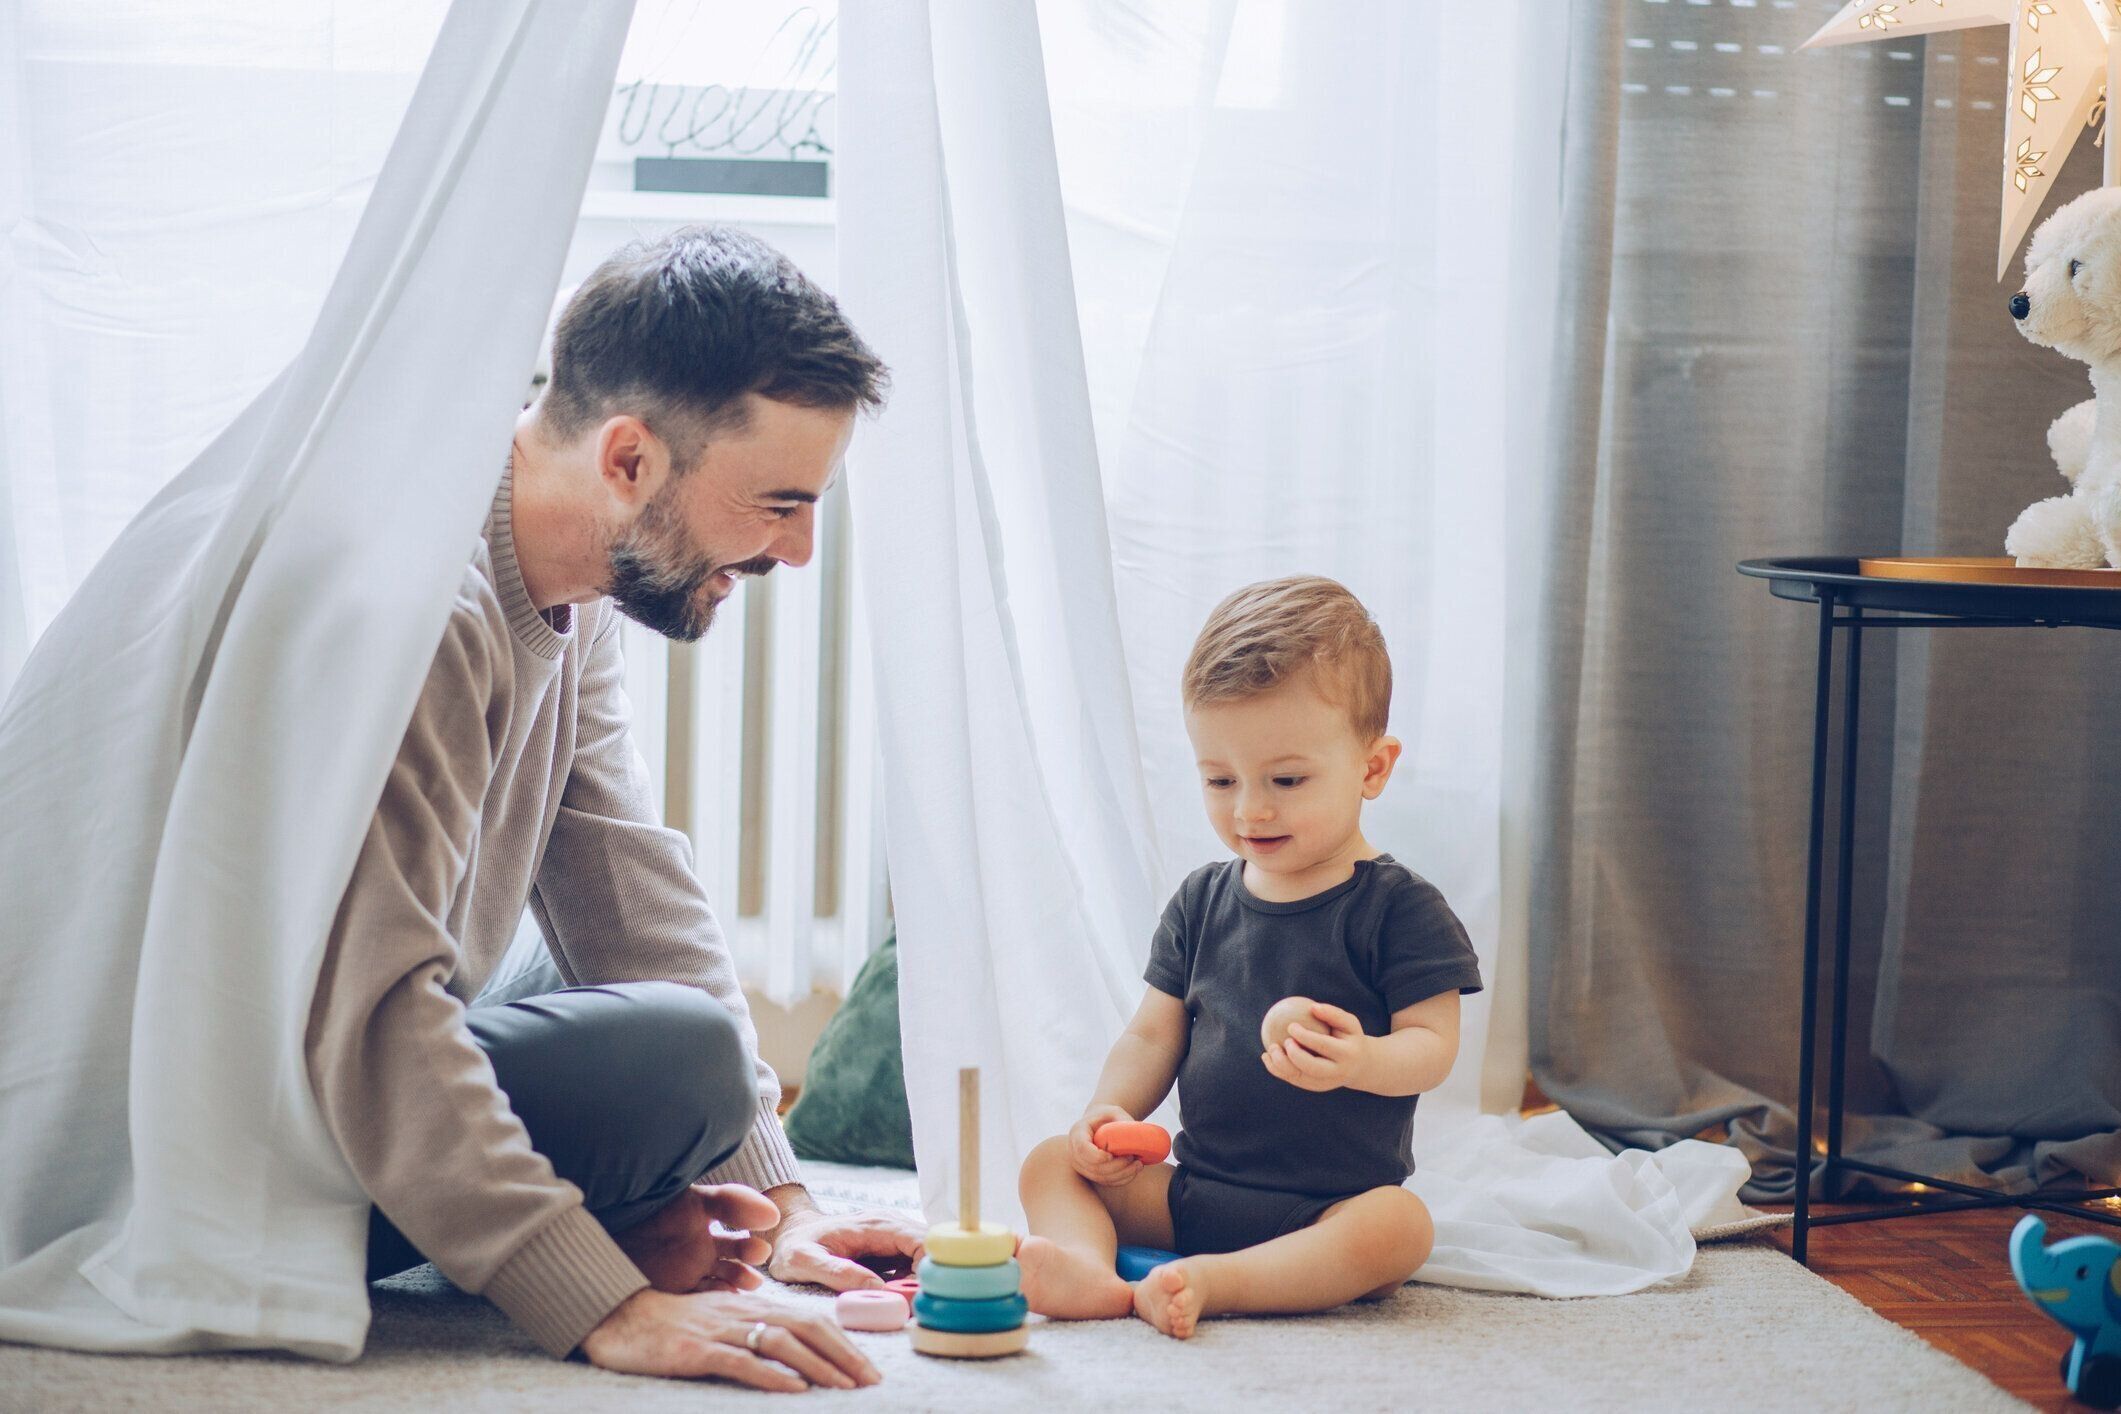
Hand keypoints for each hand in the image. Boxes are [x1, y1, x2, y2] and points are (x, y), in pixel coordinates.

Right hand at [580, 1287, 880, 1390]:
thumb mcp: (723, 1320)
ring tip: (844, 1387)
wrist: (618, 1316)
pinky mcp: (695, 1349)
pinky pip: (739, 1361)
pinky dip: (770, 1374)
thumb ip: (757, 1330)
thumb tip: (796, 1355)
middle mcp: (743, 1312)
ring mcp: (720, 1330)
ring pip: (780, 1342)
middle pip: (806, 1327)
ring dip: (818, 1365)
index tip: (868, 1369)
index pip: (811, 1320)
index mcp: (753, 1305)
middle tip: (871, 1381)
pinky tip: (793, 1388)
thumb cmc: (673, 1322)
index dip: (844, 1342)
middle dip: (844, 1355)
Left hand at [616, 1183, 775, 1294]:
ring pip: (717, 1285)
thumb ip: (734, 1203)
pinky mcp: (669, 1294)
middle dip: (746, 1268)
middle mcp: (694, 1251)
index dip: (751, 1245)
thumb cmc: (655, 1208)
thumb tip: (773, 1214)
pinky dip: (713, 1304)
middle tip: (754, 1275)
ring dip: (734, 1287)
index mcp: (702, 1225)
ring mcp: (682, 1274)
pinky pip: (697, 1302)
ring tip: (748, 1287)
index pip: (735, 1238)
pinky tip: (724, 1302)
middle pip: (730, 1264)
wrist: (612, 1225)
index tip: (762, 1248)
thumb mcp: (697, 1200)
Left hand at [766, 1203, 925, 1290]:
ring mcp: (893, 1237)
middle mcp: (891, 1226)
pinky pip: (913, 1267)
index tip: (917, 1297)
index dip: (929, 1269)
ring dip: (921, 1284)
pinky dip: (911, 1285)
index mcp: (876, 1225)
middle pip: (931, 1250)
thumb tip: (878, 1290)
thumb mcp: (805, 1261)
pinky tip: (895, 1300)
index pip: (924, 1241)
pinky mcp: (890, 1250)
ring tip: (902, 1306)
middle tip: (912, 1307)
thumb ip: (839, 1273)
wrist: (788, 1232)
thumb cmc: (794, 1245)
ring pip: (926, 1258)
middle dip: (929, 1280)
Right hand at [1068, 1104, 1143, 1186]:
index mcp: (1077, 1132)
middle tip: (1134, 1159)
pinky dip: (1120, 1180)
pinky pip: (1104, 1181)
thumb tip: (1136, 1136)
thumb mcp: (1115, 1112)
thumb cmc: (1109, 1116)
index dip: (1096, 1156)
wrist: (1100, 1123)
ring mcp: (1080, 1164)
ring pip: (1099, 1177)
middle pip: (1092, 1167)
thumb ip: (1123, 1122)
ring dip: (1120, 1174)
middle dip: (1115, 1167)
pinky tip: (1133, 1172)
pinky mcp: (1089, 1173)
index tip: (1112, 1155)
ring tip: (1138, 1165)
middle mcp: (1074, 1150)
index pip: (1081, 1149)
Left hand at [1261, 1001, 1370, 1092]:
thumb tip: (1312, 1006)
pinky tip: (1266, 1057)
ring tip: (1269, 1050)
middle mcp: (1337, 1072)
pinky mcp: (1314, 1087)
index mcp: (1347, 1054)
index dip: (1305, 1037)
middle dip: (1293, 1056)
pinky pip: (1293, 1080)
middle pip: (1312, 1068)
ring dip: (1280, 1065)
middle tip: (1281, 1043)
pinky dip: (1278, 1070)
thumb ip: (1333, 1013)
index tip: (1290, 1026)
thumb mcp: (1349, 1023)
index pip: (1323, 1046)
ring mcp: (1325, 1083)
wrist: (1359, 1066)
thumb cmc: (1349, 1037)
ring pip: (1299, 1078)